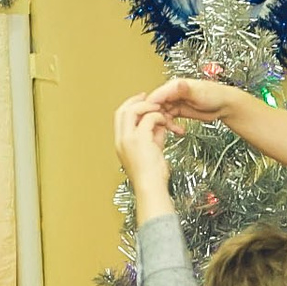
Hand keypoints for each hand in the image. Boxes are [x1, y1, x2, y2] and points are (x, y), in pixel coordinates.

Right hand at [113, 94, 177, 216]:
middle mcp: (121, 140)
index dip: (130, 105)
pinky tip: (166, 122)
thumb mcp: (152, 151)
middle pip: (122, 110)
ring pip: (131, 110)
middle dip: (136, 101)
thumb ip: (154, 136)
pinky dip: (158, 116)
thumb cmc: (152, 177)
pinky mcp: (139, 140)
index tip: (142, 101)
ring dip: (147, 106)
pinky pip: (148, 118)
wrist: (151, 188)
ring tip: (159, 110)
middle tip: (149, 97)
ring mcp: (128, 139)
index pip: (120, 117)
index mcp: (121, 143)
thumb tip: (159, 125)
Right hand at [145, 76, 239, 124]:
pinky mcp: (179, 111)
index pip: (155, 96)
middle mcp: (172, 94)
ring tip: (174, 130)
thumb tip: (177, 83)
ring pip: (161, 114)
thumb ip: (185, 89)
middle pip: (155, 106)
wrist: (225, 105)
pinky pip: (169, 119)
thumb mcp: (198, 92)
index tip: (151, 118)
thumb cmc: (215, 95)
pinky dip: (171, 126)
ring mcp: (175, 102)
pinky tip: (179, 131)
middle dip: (157, 117)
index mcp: (174, 86)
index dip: (151, 108)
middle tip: (162, 127)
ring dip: (164, 123)